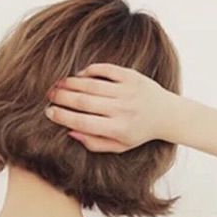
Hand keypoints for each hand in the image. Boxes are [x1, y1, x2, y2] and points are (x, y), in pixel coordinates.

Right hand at [44, 62, 179, 152]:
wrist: (167, 115)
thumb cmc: (139, 132)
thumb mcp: (119, 146)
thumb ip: (94, 143)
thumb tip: (70, 131)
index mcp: (118, 129)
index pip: (82, 122)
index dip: (62, 117)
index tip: (49, 112)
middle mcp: (122, 109)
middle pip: (83, 102)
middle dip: (62, 98)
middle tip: (49, 96)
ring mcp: (127, 91)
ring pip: (91, 85)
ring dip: (70, 83)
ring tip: (58, 85)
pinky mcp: (131, 76)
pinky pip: (105, 70)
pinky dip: (89, 71)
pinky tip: (79, 75)